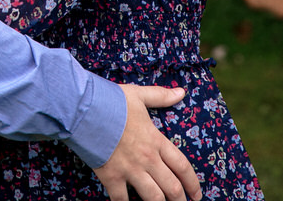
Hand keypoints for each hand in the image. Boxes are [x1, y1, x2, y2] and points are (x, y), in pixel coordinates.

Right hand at [93, 84, 201, 200]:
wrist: (85, 110)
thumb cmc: (111, 101)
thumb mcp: (138, 95)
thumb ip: (161, 96)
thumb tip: (181, 92)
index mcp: (156, 141)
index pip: (182, 166)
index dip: (193, 183)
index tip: (197, 194)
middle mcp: (147, 159)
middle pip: (171, 187)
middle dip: (180, 199)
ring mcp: (130, 170)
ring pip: (153, 197)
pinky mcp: (111, 177)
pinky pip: (121, 199)